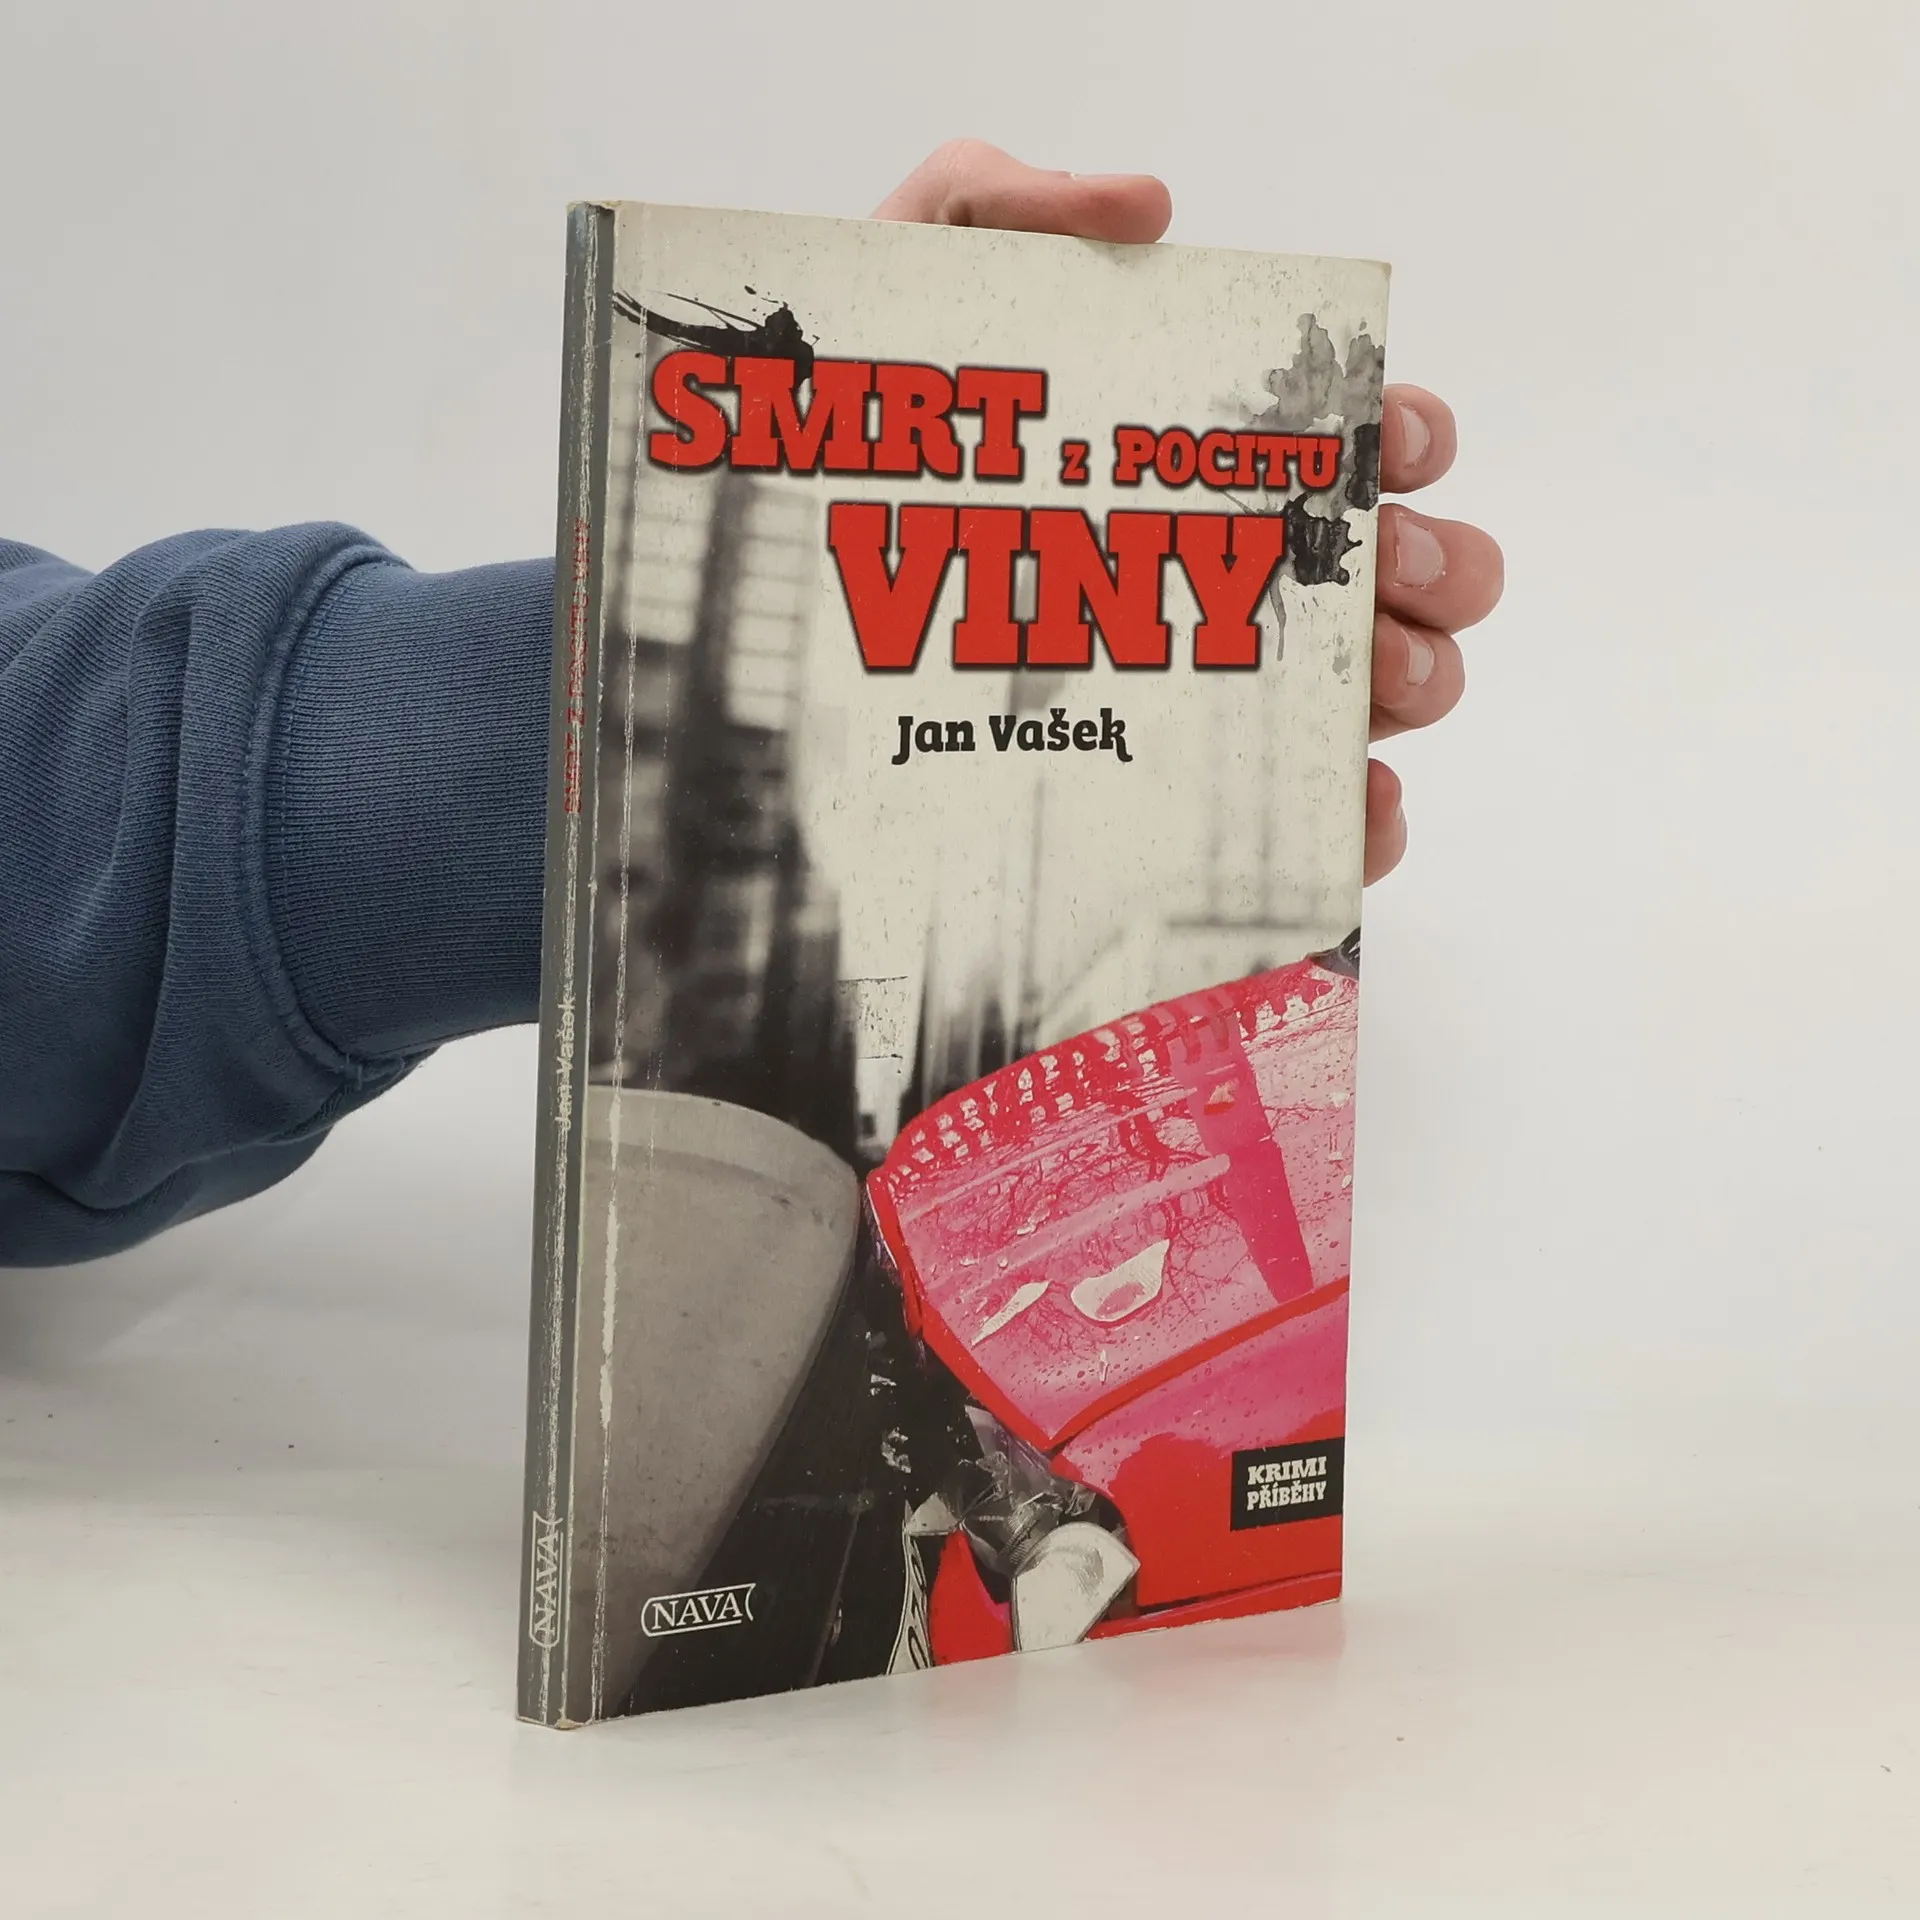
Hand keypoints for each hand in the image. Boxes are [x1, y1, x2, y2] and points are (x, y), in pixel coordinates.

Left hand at [874, 140, 1503, 884]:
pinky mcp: (1181, 805)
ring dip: (1415, 679)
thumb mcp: (897, 298)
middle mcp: (1228, 572)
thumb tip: (1146, 204)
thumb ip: (1000, 204)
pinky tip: (1355, 804)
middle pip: (1401, 569)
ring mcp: (1213, 693)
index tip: (1386, 443)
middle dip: (1435, 562)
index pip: (1349, 439)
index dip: (1403, 433)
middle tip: (1384, 564)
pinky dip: (1362, 822)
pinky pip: (1311, 826)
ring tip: (1374, 681)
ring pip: (1383, 693)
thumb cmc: (839, 456)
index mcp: (1198, 458)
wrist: (758, 602)